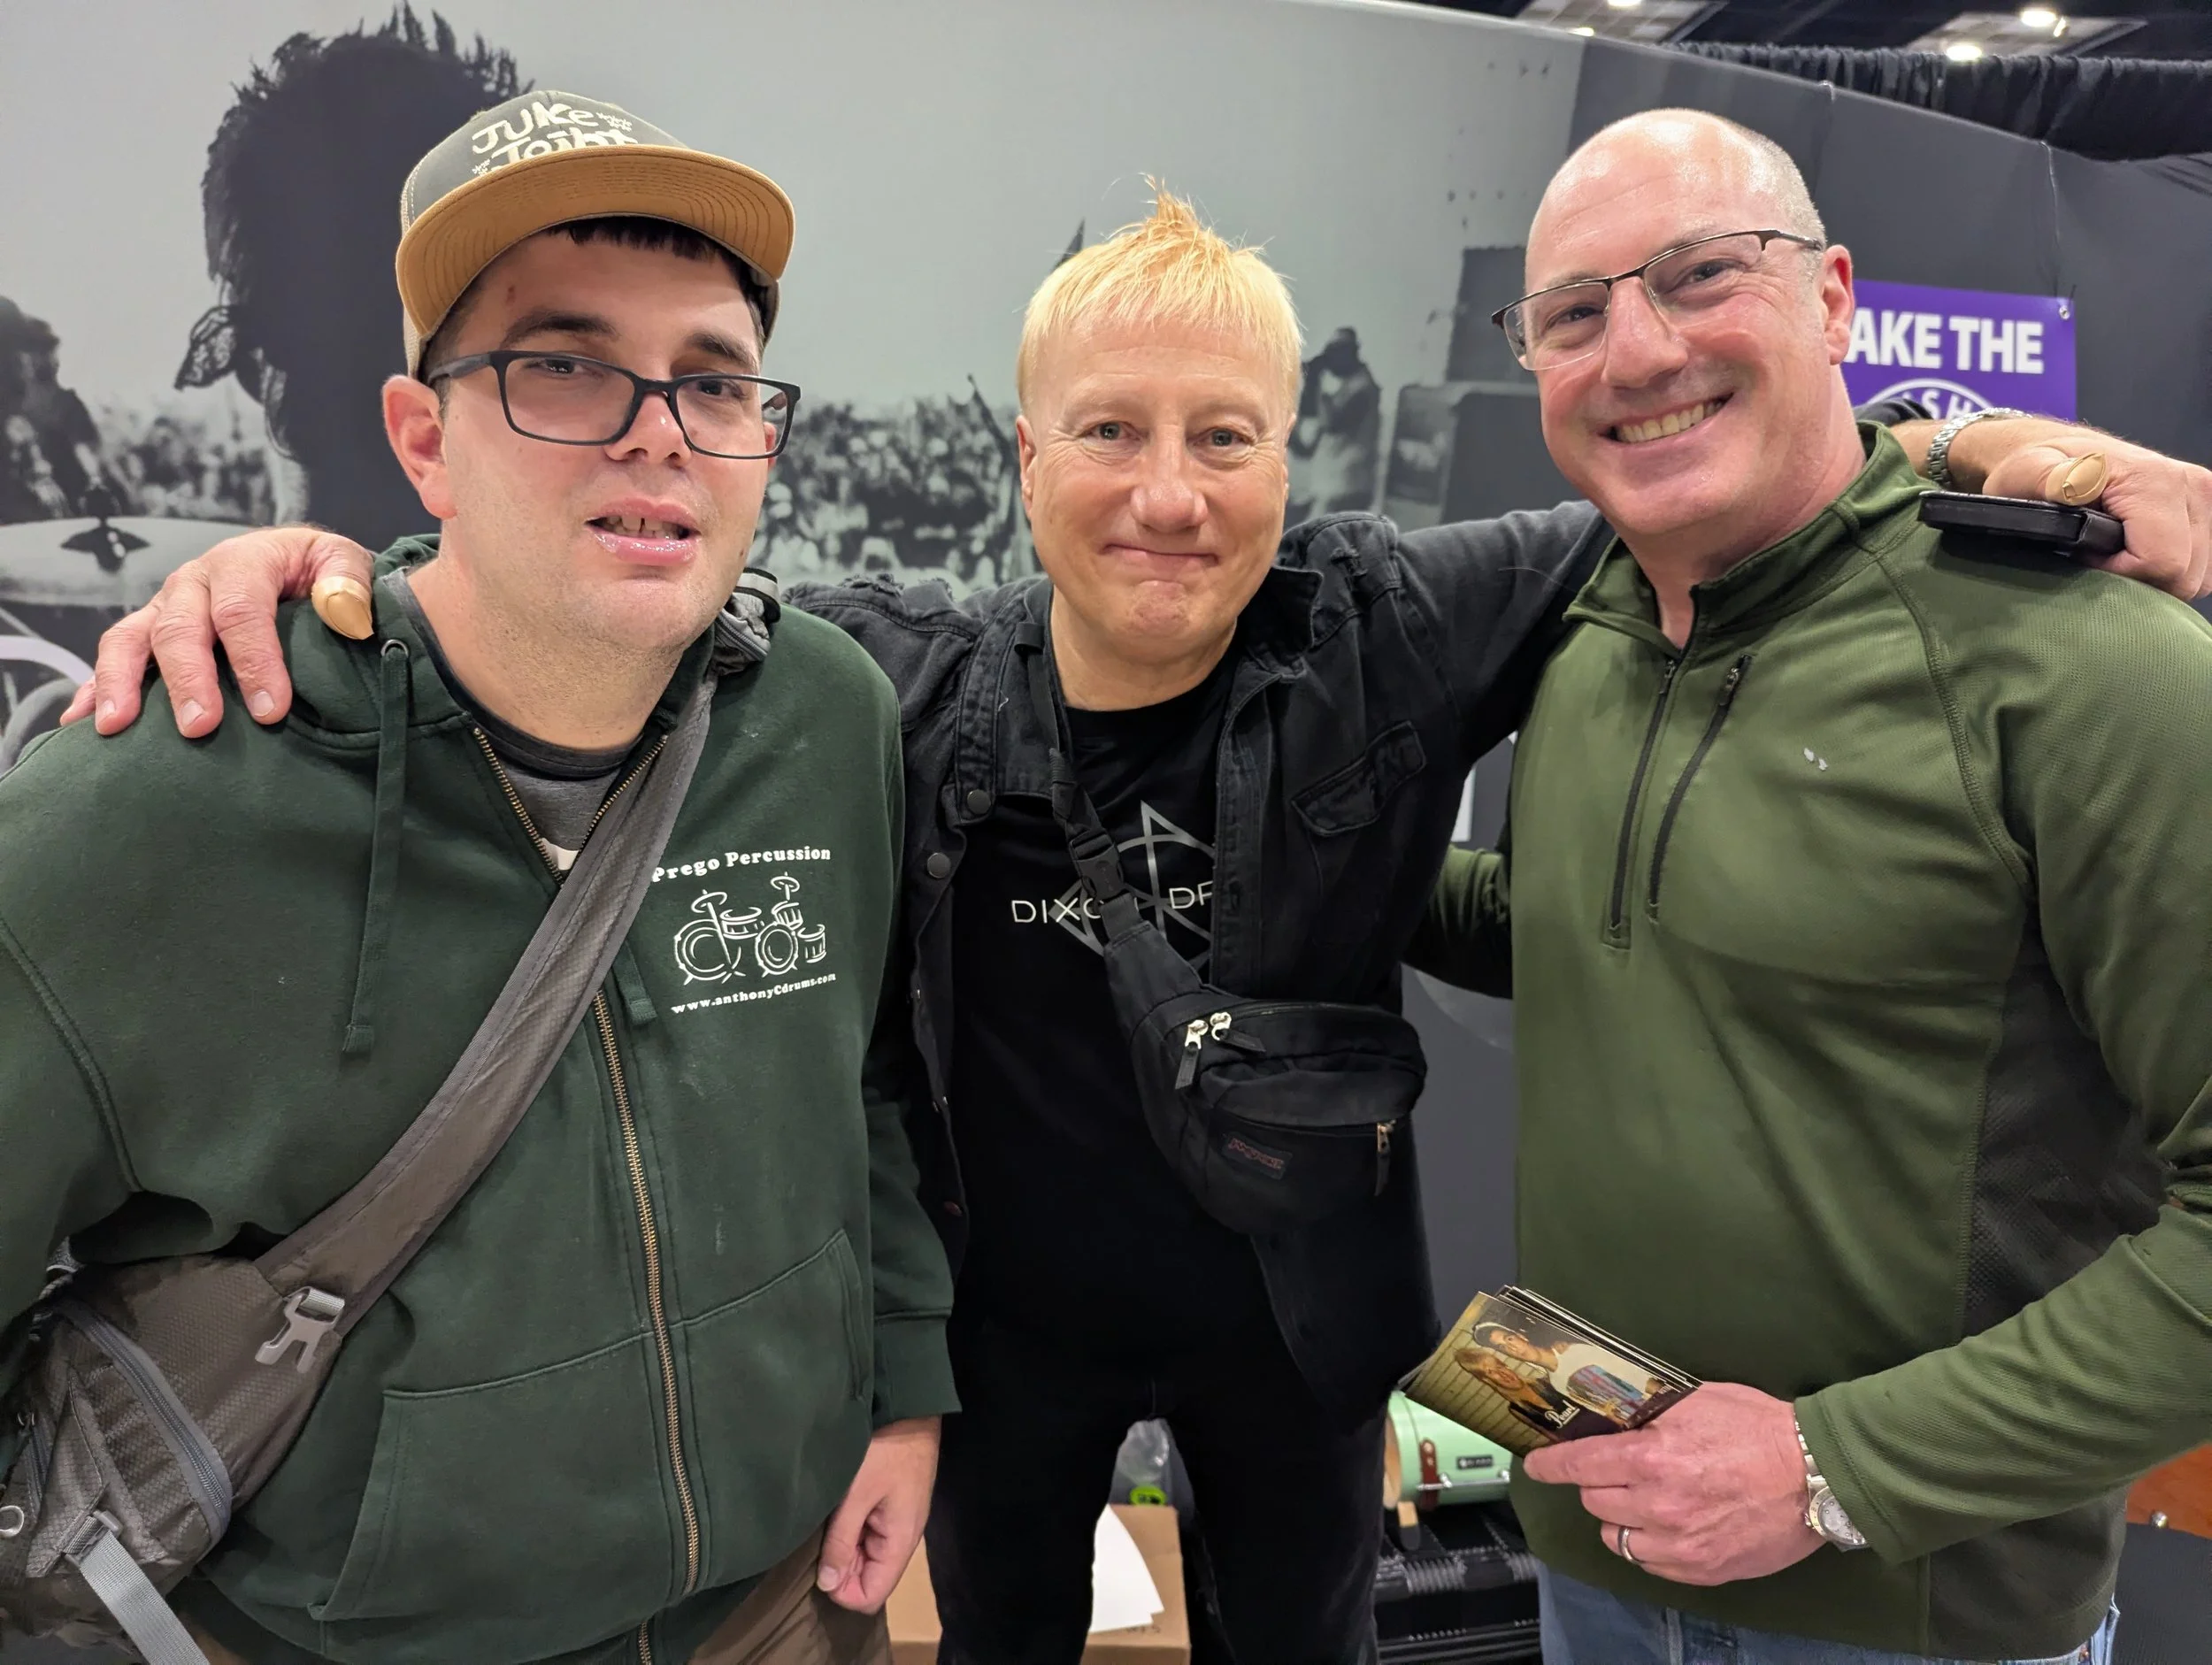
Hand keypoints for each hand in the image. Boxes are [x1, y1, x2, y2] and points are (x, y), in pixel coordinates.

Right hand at [59, 525, 375, 737]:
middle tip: (199, 727)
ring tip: (117, 726)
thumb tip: (346, 615)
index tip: (270, 710)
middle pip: (180, 628)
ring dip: (121, 682)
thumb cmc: (319, 572)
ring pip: (131, 638)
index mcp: (243, 561)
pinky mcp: (149, 631)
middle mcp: (195, 581)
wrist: (294, 562)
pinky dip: (95, 687)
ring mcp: (166, 606)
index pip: (241, 609)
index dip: (254, 660)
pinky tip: (81, 723)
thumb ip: (348, 584)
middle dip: (188, 679)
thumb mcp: (342, 563)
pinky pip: (116, 656)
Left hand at [816, 1415, 939, 1612]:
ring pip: (867, 1558)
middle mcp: (902, 1541)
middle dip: (841, 1570)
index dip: (842, 1592)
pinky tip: (838, 1513)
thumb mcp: (856, 1494)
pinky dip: (851, 1533)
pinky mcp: (891, 1509)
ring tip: (828, 1523)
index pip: (870, 1596)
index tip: (820, 1568)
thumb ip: (841, 1541)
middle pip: (868, 1579)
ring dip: (844, 1549)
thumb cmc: (884, 1450)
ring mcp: (897, 1524)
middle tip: (820, 1539)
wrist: (909, 1411)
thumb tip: (827, 1585)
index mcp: (899, 1543)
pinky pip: (869, 1538)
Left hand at [1517, 1383, 1820, 1586]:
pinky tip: (1667, 1528)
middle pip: (1594, 1500)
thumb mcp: (1698, 1400)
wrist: (1816, 1474)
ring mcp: (1680, 1543)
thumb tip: (1618, 1415)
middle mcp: (1659, 1505)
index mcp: (1653, 1458)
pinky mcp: (1703, 1570)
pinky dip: (1649, 1546)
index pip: (1579, 1465)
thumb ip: (1652, 1414)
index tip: (1536, 1466)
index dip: (1550, 1465)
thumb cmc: (1759, 1427)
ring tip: (1643, 1502)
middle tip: (1617, 1473)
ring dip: (1621, 1518)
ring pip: (1617, 1537)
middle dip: (1597, 1484)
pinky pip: (1650, 1563)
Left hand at [1964, 421, 2211, 601]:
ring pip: (2196, 577)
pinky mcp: (2208, 511)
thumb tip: (2071, 487)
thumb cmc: (2039, 468)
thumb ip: (2048, 480)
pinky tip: (2135, 555)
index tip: (2086, 559)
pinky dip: (2169, 571)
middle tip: (2095, 559)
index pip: (2162, 563)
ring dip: (2154, 578)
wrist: (2059, 453)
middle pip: (2183, 576)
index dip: (2119, 576)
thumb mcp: (2027, 471)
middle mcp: (2192, 487)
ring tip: (2114, 556)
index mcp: (2154, 480)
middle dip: (2137, 581)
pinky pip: (2201, 567)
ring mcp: (2205, 500)